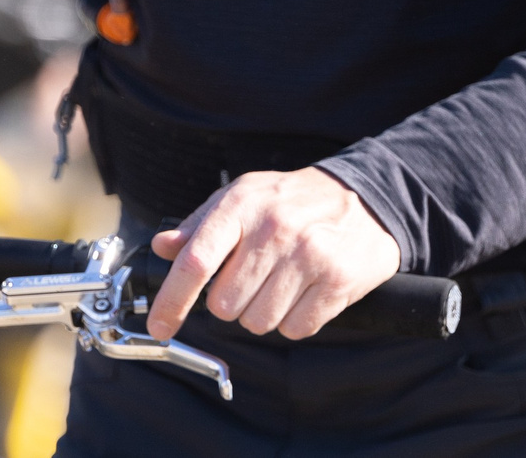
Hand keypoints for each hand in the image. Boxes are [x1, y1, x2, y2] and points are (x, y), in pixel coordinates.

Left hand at [145, 166, 400, 341]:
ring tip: (280, 283)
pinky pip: (296, 329)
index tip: (160, 326)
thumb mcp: (242, 197)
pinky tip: (304, 292)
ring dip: (263, 313)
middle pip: (225, 305)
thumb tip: (162, 248)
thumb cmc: (292, 201)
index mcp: (242, 205)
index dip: (172, 300)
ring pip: (258, 322)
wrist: (365, 200)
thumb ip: (198, 225)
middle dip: (230, 302)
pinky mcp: (338, 281)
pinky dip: (295, 320)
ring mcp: (309, 256)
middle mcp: (275, 229)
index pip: (196, 261)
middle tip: (250, 280)